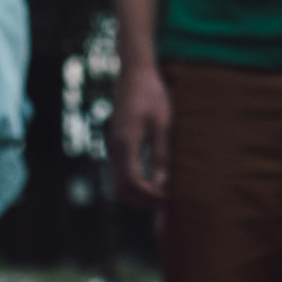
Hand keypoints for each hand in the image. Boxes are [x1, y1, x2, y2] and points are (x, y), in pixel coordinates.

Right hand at [108, 61, 171, 206]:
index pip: (134, 182)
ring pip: (120, 185)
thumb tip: (163, 182)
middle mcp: (115, 149)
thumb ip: (161, 154)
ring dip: (139, 197)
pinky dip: (135, 186)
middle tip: (167, 205)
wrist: (134, 76)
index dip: (151, 196)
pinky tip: (153, 186)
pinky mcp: (116, 148)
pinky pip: (121, 175)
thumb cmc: (152, 95)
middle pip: (123, 190)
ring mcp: (112, 149)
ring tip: (162, 198)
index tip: (169, 200)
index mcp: (126, 143)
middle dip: (144, 202)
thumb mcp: (163, 124)